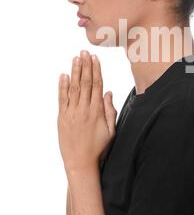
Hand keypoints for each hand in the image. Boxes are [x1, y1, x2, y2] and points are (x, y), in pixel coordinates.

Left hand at [57, 50, 116, 173]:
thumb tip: (109, 93)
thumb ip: (111, 111)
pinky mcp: (62, 117)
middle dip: (86, 66)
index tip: (95, 59)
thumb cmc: (98, 148)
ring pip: (74, 88)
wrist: (80, 162)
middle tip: (85, 52)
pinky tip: (64, 75)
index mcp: (97, 111)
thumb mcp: (111, 131)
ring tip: (76, 58)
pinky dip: (62, 86)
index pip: (97, 85)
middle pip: (85, 83)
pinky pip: (62, 99)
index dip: (96, 70)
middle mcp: (84, 109)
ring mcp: (72, 112)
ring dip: (75, 72)